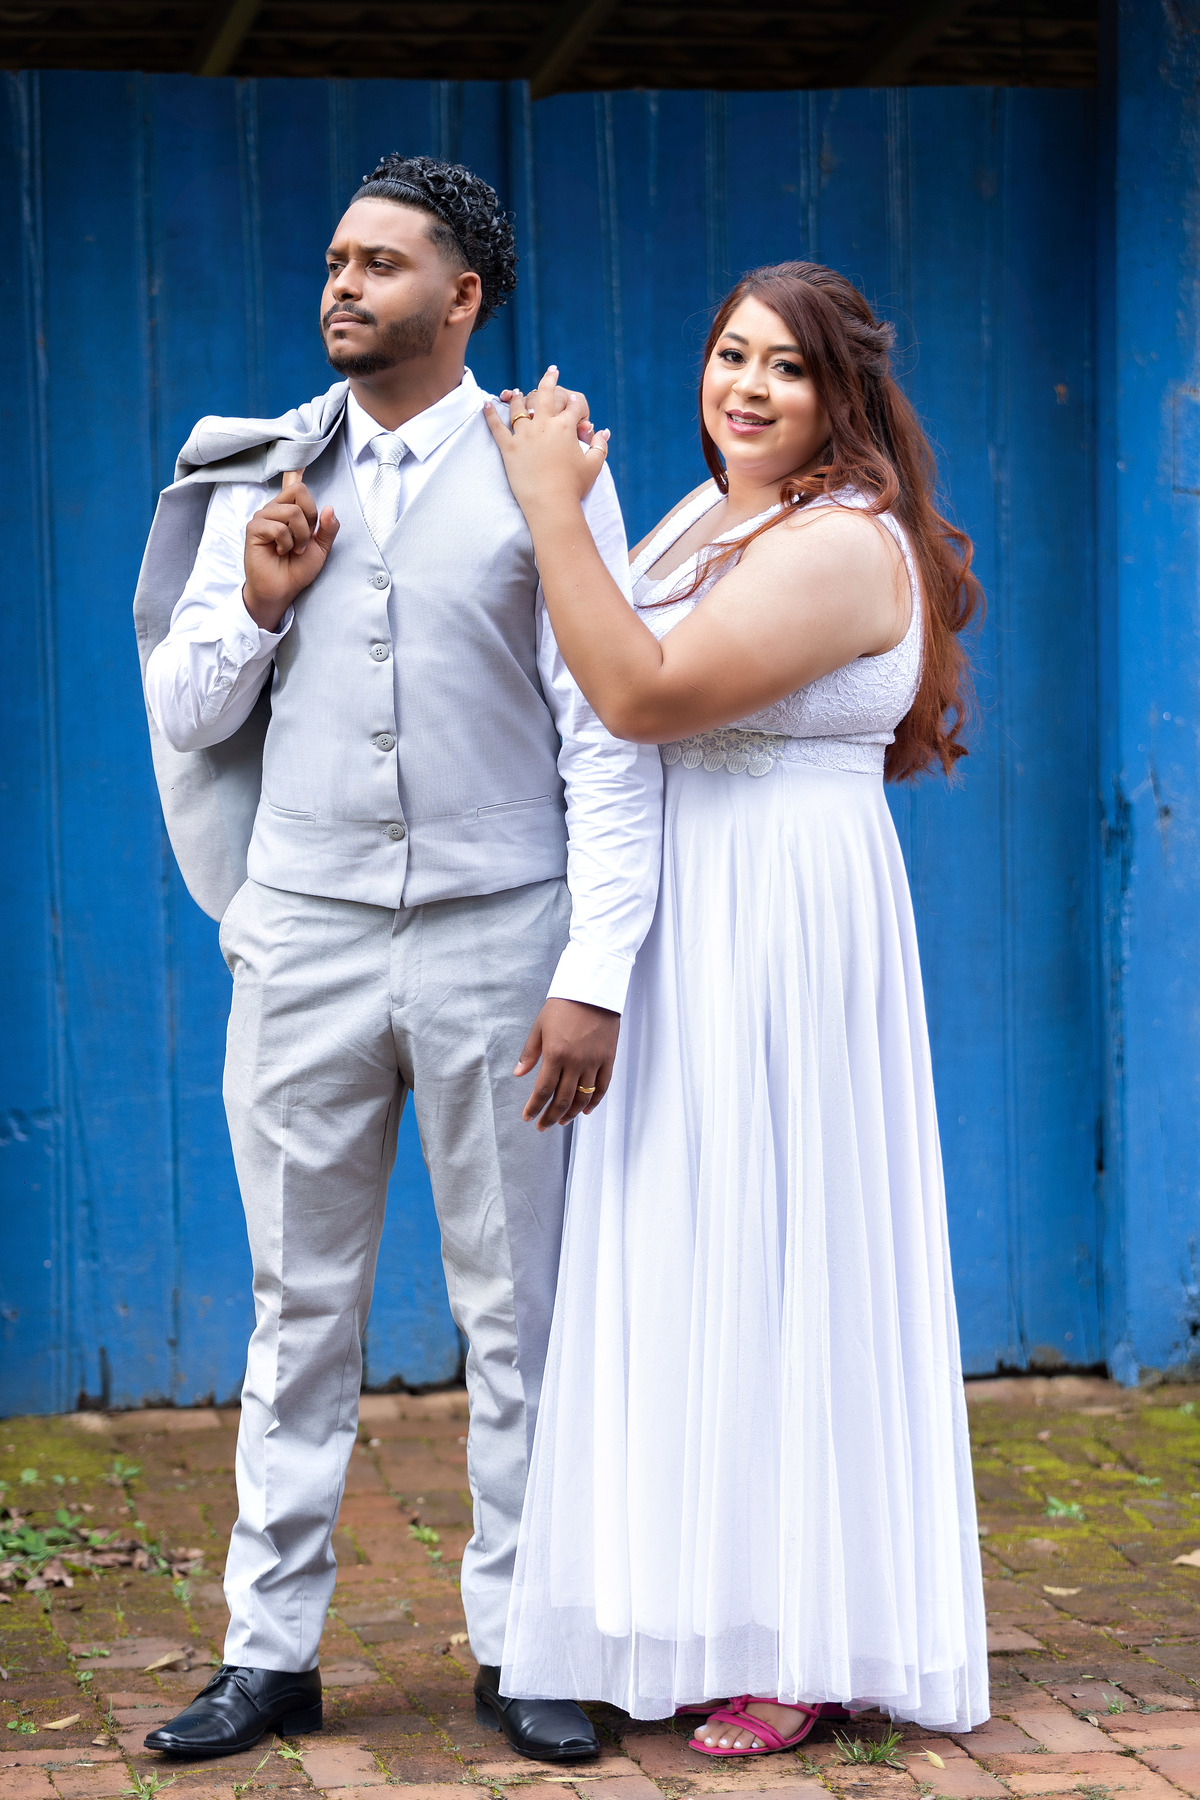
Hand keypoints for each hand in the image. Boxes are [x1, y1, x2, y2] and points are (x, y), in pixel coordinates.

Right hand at [243, 469, 339, 630]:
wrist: (282, 589)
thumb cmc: (297, 569)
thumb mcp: (321, 549)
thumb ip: (328, 529)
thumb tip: (329, 508)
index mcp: (290, 511)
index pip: (293, 484)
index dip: (297, 471)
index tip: (301, 462)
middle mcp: (275, 509)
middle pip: (299, 491)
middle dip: (310, 518)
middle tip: (304, 539)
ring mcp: (263, 517)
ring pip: (292, 512)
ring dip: (300, 536)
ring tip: (293, 550)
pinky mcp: (254, 529)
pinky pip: (279, 527)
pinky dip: (286, 543)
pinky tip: (279, 551)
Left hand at [484, 367, 610, 515]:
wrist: (551, 504)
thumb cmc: (574, 486)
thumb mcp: (594, 465)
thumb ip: (601, 445)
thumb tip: (604, 432)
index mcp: (565, 427)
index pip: (573, 406)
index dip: (577, 404)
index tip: (576, 403)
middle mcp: (544, 425)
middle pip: (546, 395)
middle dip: (550, 380)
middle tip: (552, 371)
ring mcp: (524, 435)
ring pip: (518, 408)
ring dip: (517, 397)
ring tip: (516, 391)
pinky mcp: (509, 448)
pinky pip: (496, 427)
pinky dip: (490, 414)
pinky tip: (486, 404)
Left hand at [514, 997, 619, 1130]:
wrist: (593, 991)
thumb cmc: (563, 1006)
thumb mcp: (539, 1027)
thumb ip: (529, 1053)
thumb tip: (519, 1074)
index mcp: (555, 1055)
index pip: (543, 1090)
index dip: (535, 1107)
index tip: (528, 1117)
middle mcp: (575, 1063)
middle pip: (563, 1100)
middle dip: (551, 1117)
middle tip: (543, 1126)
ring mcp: (593, 1062)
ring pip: (583, 1098)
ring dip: (571, 1114)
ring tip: (562, 1121)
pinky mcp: (608, 1059)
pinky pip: (602, 1087)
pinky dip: (594, 1102)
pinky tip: (586, 1111)